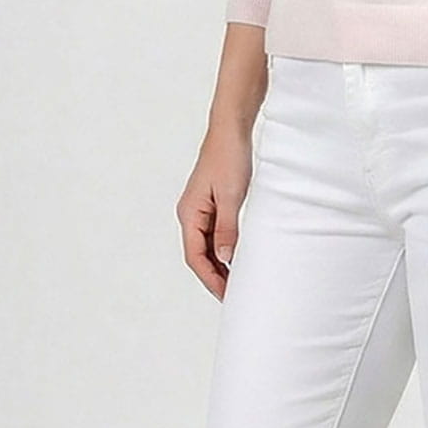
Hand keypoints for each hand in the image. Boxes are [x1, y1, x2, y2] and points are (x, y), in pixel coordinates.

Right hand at [176, 122, 253, 300]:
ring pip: (207, 247)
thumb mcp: (231, 196)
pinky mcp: (211, 205)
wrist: (230, 131)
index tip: (227, 296)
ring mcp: (199, 210)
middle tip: (234, 297)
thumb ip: (227, 229)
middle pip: (199, 255)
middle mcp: (190, 215)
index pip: (195, 257)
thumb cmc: (229, 158)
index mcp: (189, 214)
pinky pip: (214, 235)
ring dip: (220, 265)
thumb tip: (225, 259)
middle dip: (214, 277)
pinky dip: (224, 249)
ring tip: (238, 283)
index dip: (210, 278)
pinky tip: (237, 258)